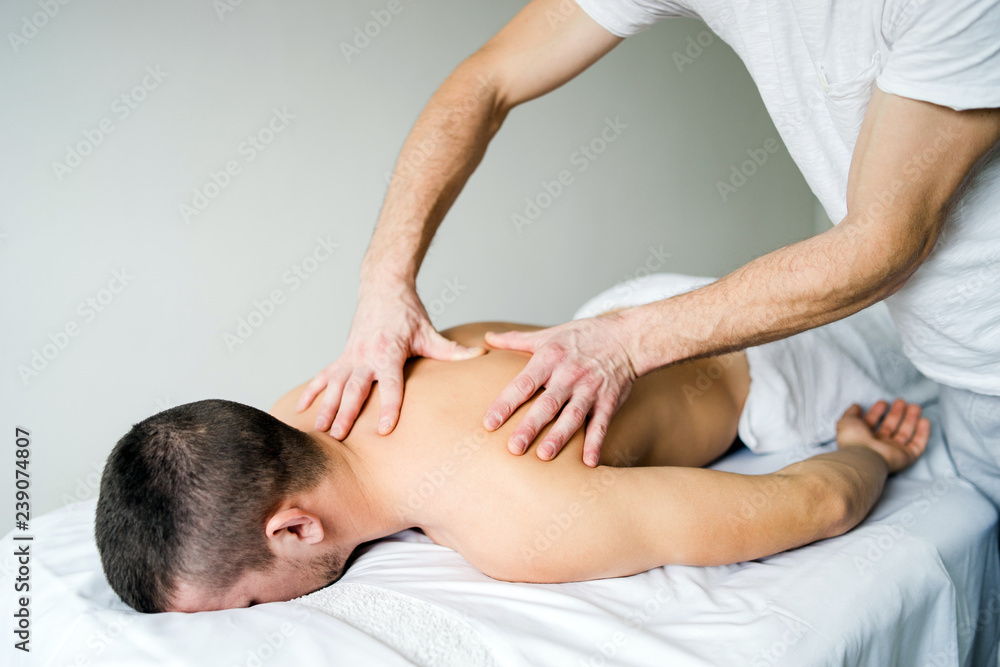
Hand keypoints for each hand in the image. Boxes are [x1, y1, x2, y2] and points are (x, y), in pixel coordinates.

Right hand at [296, 280, 484, 438]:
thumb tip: (480, 355)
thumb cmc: (408, 313)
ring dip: (326, 408)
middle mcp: (366, 356)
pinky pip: (322, 376)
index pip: (390, 385)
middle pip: (355, 389)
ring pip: (334, 386)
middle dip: (346, 414)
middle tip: (340, 438)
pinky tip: (301, 410)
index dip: (388, 407)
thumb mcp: (430, 332)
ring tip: (319, 431)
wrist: (383, 288)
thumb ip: (452, 350)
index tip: (384, 430)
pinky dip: (311, 392)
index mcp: (389, 353)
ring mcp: (351, 356)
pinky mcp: (342, 356)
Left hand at [483, 314, 637, 466]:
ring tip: (544, 456)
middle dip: (530, 426)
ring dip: (560, 437)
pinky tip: (588, 463)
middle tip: (514, 448)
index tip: (489, 423)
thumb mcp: (548, 335)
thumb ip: (516, 339)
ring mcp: (590, 389)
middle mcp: (569, 375)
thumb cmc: (583, 337)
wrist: (627, 338)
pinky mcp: (609, 401)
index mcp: (550, 358)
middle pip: (547, 403)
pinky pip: (601, 424)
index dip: (506, 403)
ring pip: (573, 416)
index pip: (523, 383)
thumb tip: (488, 337)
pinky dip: (595, 443)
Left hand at [836, 399, 929, 473]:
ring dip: (911, 419)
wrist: (864, 457)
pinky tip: (925, 420)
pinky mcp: (906, 457)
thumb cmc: (854, 439)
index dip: (877, 412)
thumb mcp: (847, 421)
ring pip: (905, 433)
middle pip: (891, 426)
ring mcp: (893, 451)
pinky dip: (923, 433)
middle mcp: (879, 444)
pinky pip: (918, 445)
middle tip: (901, 401)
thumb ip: (851, 413)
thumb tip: (856, 406)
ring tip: (915, 406)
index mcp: (864, 437)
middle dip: (897, 413)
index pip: (872, 422)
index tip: (883, 402)